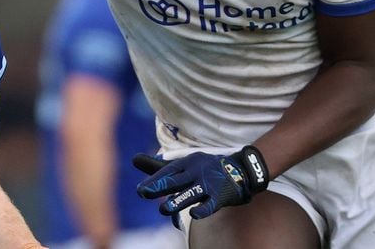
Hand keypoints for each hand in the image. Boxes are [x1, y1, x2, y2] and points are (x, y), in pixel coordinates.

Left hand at [133, 146, 268, 221]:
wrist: (241, 169)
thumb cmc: (204, 168)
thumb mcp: (183, 163)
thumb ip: (158, 166)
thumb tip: (133, 159)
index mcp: (185, 163)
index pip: (167, 171)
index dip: (154, 180)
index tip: (140, 189)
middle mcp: (195, 172)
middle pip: (175, 180)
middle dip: (160, 186)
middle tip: (143, 192)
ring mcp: (208, 183)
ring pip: (190, 193)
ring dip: (177, 201)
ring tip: (164, 209)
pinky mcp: (220, 196)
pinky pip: (211, 204)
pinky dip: (203, 209)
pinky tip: (193, 215)